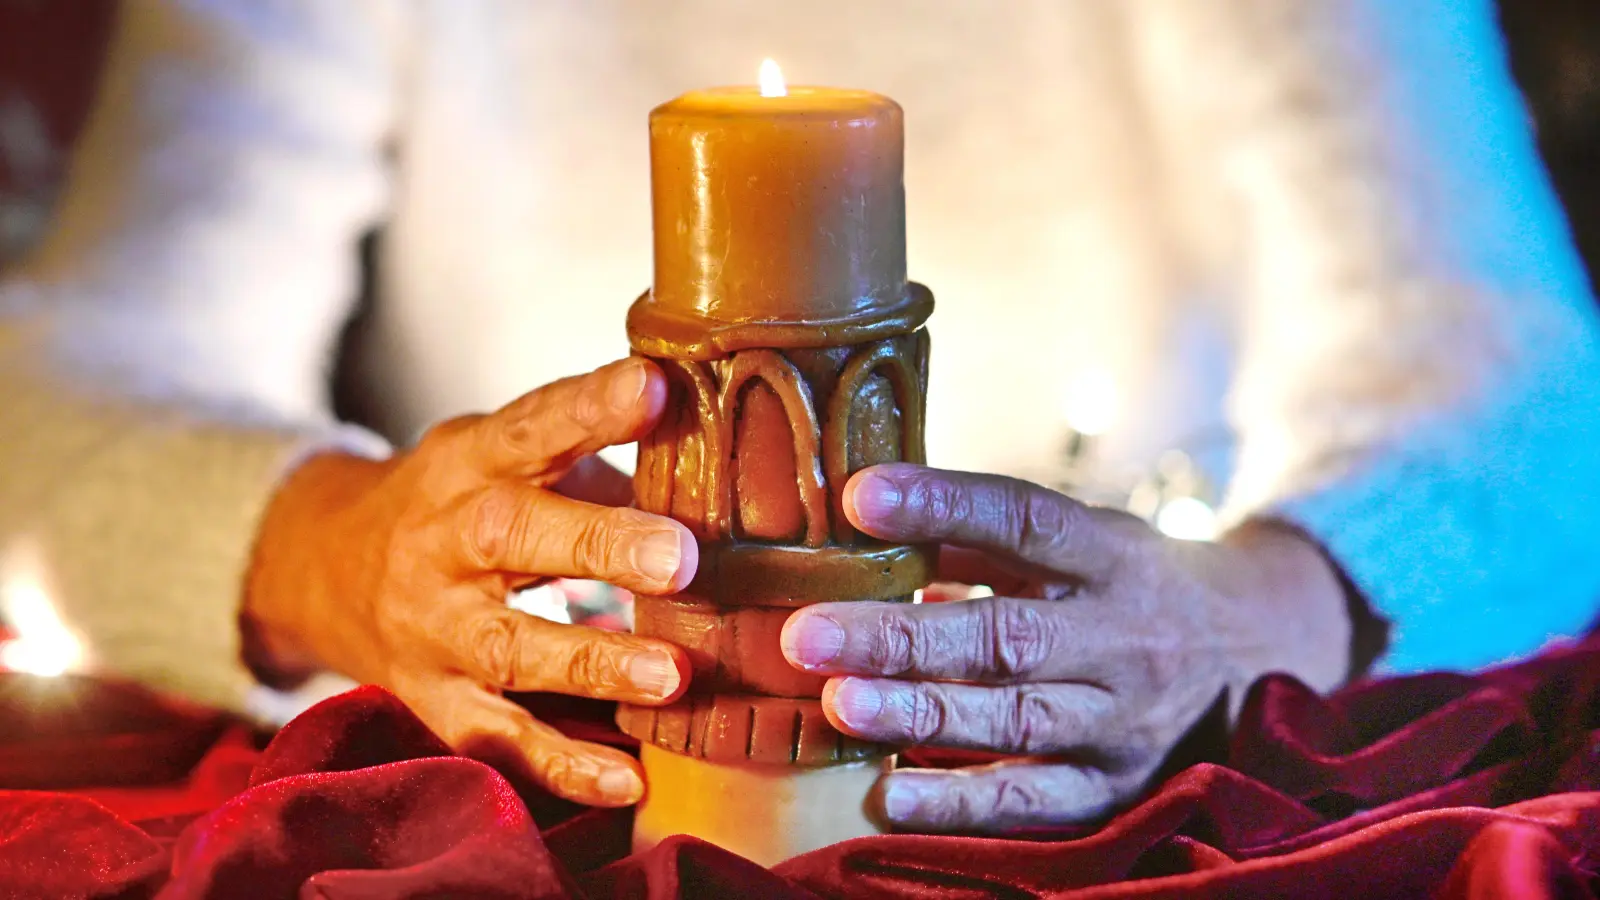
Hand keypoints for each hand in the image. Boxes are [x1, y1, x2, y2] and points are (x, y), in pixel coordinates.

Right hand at [244, 358, 696, 806]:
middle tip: (681, 560)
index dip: (593, 407)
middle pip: (513, 536)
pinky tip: (626, 777)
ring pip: (507, 647)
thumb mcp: (504, 455)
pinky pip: (496, 739)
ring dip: (592, 664)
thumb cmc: (458, 499)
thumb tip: (721, 468)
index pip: (532, 423)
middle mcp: (444, 540)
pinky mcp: (432, 700)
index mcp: (470, 461)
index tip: (657, 388)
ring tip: (673, 676)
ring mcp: (432, 627)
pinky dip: (560, 764)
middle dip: (599, 546)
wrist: (324, 566)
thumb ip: (597, 461)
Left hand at [781, 463, 1349, 831]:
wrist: (1261, 648)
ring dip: (921, 715)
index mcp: (1111, 554)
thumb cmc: (1131, 583)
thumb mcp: (1078, 539)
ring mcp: (1125, 718)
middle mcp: (1124, 636)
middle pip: (1007, 634)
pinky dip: (962, 804)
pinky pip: (1036, 802)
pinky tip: (887, 795)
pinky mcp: (1118, 787)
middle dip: (900, 635)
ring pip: (1017, 717)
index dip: (944, 505)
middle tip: (807, 633)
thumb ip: (978, 538)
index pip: (1026, 519)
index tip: (859, 495)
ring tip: (839, 706)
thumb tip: (861, 523)